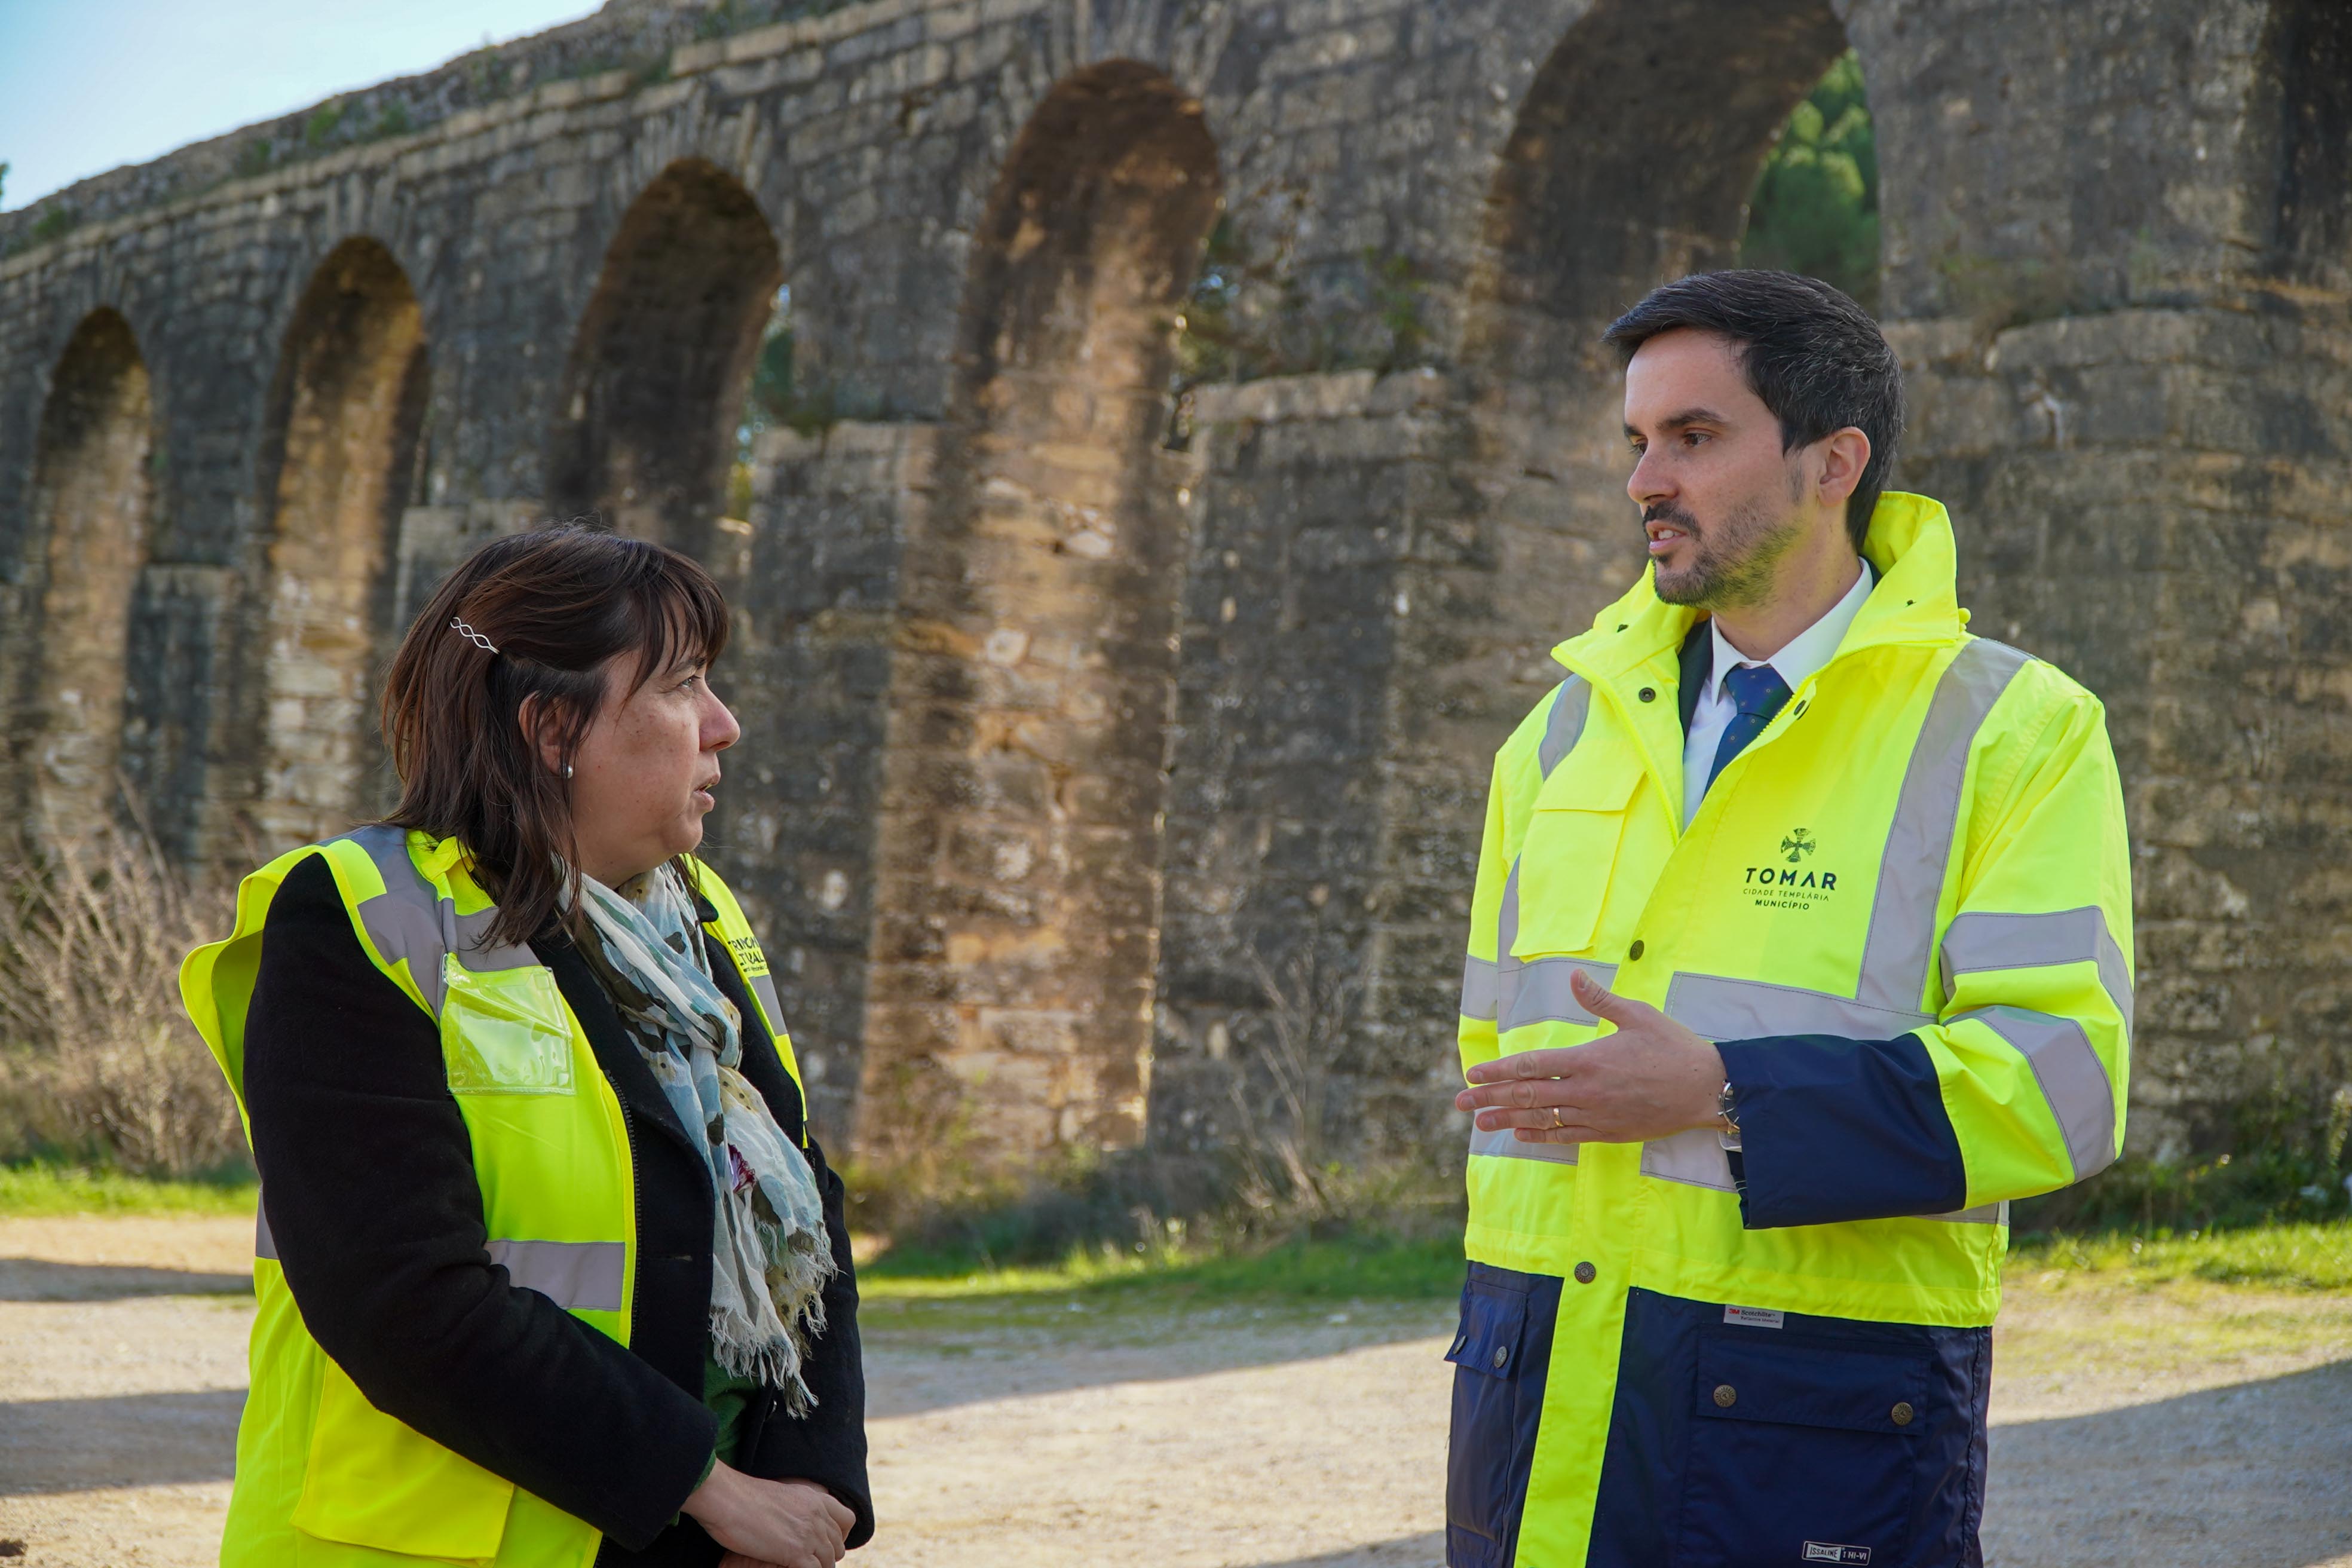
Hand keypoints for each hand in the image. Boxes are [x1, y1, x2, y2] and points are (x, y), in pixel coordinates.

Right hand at [685, 1461, 852, 1567]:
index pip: (847, 1520)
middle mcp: (817, 1514)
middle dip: (826, 1558)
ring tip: (799, 1566)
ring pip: (828, 1562)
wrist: (727, 1498)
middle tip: (808, 1561)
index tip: (825, 1546)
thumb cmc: (742, 1498)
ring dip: (817, 1567)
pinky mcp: (796, 1552)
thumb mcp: (780, 1496)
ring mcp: (809, 1533)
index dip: (839, 1536)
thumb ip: (795, 1508)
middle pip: (838, 1545)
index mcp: (815, 1498)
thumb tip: (795, 1522)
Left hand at [1454, 969, 1725, 1143]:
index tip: (1472, 1073)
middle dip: (1490, 1098)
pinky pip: (1566, 1136)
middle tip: (1460, 1103)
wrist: (1707, 1089)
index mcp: (1588, 1060)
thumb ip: (1599, 999)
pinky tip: (1520, 1134)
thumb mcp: (1637, 1015)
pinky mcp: (1608, 1132)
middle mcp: (1586, 1091)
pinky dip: (1540, 1135)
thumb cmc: (1674, 1048)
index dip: (1498, 1071)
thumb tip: (1574, 976)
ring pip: (1541, 1119)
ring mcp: (1596, 1115)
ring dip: (1507, 1120)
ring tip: (1479, 1123)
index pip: (1531, 1066)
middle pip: (1528, 1095)